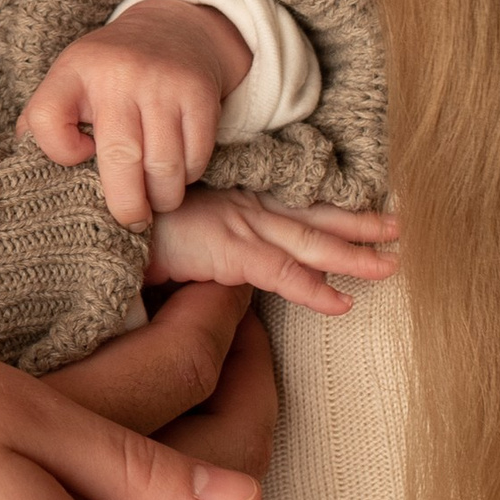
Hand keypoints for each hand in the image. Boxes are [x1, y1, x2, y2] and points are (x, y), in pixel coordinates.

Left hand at [19, 2, 250, 225]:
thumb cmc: (109, 74)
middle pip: (119, 158)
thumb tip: (31, 173)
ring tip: (155, 200)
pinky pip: (195, 158)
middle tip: (129, 222)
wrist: (172, 30)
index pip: (47, 119)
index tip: (78, 157)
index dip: (58, 152)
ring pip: (164, 168)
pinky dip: (187, 177)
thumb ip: (45, 122)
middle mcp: (118, 74)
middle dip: (126, 205)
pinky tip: (176, 173)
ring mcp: (162, 84)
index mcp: (74, 71)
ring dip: (161, 198)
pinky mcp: (199, 95)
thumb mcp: (69, 82)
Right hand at [146, 188, 400, 316]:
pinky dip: (315, 291)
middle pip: (314, 213)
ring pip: (311, 242)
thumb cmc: (132, 220)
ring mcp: (240, 224)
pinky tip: (344, 305)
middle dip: (359, 222)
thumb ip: (208, 242)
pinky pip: (283, 273)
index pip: (295, 197)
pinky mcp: (229, 250)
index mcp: (236, 194)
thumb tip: (224, 269)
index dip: (332, 201)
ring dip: (355, 253)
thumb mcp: (178, 223)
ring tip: (392, 264)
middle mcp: (245, 204)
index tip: (366, 202)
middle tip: (398, 228)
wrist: (100, 216)